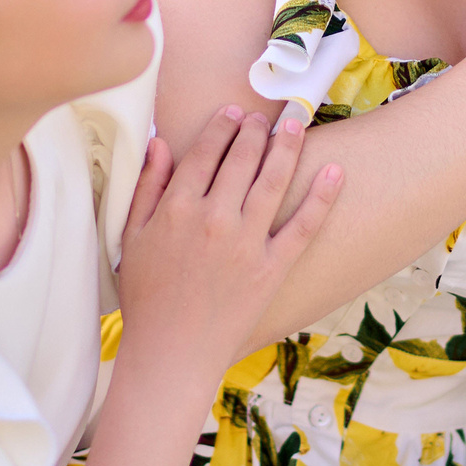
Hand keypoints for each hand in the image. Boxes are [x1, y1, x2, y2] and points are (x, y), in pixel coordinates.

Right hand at [116, 108, 341, 372]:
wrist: (172, 351)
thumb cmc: (147, 296)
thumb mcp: (131, 237)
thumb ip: (146, 187)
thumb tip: (159, 142)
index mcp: (177, 208)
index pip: (206, 151)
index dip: (223, 126)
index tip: (233, 114)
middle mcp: (214, 218)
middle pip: (242, 159)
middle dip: (255, 130)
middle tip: (264, 118)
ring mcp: (246, 243)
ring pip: (274, 180)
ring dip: (288, 146)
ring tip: (297, 124)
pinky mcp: (272, 267)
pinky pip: (304, 226)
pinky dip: (322, 197)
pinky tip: (335, 172)